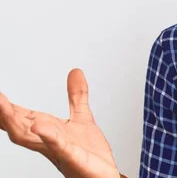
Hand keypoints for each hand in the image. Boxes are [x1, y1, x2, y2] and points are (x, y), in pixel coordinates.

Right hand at [0, 69, 120, 177]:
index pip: (22, 117)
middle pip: (19, 126)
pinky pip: (58, 146)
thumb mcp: (82, 118)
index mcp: (48, 131)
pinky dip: (47, 136)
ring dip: (16, 122)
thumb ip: (77, 96)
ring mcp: (58, 150)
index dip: (7, 107)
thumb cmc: (89, 154)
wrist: (104, 176)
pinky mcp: (72, 157)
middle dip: (4, 113)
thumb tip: (75, 71)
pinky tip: (39, 126)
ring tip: (3, 106)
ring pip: (30, 137)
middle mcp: (47, 141)